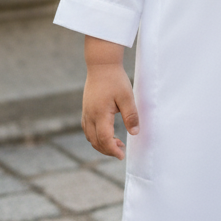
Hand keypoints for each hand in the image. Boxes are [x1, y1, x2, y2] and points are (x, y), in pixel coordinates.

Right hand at [82, 36, 139, 159]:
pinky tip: (107, 133)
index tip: (121, 155)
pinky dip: (96, 136)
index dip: (112, 150)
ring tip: (116, 142)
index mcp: (100, 114)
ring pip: (89, 137)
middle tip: (121, 150)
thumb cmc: (115, 79)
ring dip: (101, 144)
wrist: (101, 65)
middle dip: (107, 150)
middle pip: (95, 141)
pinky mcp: (86, 109)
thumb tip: (134, 133)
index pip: (104, 139)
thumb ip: (131, 116)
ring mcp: (86, 113)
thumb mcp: (127, 97)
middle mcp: (89, 116)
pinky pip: (87, 129)